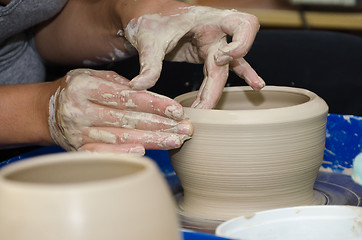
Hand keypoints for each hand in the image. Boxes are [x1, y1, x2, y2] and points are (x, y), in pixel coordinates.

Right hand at [48, 69, 192, 153]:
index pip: (128, 97)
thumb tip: (149, 94)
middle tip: (186, 129)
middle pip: (128, 119)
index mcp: (85, 87)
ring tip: (176, 141)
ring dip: (152, 141)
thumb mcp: (92, 76)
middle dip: (161, 125)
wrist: (46, 111)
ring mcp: (79, 132)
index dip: (155, 104)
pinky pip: (102, 153)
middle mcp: (81, 110)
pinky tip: (144, 153)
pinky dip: (123, 153)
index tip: (177, 110)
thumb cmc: (77, 91)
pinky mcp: (78, 149)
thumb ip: (119, 84)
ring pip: (121, 137)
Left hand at [123, 6, 264, 108]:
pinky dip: (216, 89)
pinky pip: (217, 74)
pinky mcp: (206, 57)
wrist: (148, 16)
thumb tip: (139, 87)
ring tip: (212, 111)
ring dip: (217, 92)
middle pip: (228, 62)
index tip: (220, 58)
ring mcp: (213, 46)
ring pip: (223, 72)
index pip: (242, 25)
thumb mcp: (149, 39)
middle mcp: (216, 32)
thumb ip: (149, 63)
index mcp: (208, 19)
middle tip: (202, 107)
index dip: (240, 44)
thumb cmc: (152, 18)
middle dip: (216, 86)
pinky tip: (222, 103)